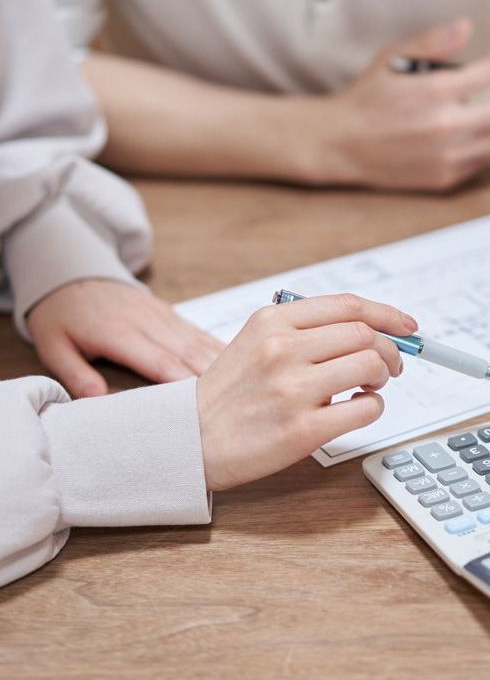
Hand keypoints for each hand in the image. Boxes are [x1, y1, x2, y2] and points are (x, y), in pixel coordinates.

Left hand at [27, 280, 223, 397]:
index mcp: (121, 334)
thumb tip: (98, 400)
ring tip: (246, 386)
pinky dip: (219, 349)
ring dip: (223, 364)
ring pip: (199, 344)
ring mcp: (163, 317)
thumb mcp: (54, 346)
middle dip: (213, 379)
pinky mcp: (171, 315)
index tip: (203, 406)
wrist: (73, 273)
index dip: (183, 384)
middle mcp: (149, 323)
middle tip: (234, 403)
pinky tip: (239, 362)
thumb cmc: (63, 315)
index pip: (159, 362)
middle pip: (188, 355)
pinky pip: (199, 334)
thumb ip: (75, 374)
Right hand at [196, 293, 416, 490]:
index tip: (407, 326)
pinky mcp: (303, 429)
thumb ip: (307, 329)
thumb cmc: (231, 391)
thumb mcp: (256, 340)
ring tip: (369, 386)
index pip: (348, 306)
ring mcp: (294, 389)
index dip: (387, 314)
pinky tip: (355, 409)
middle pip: (365, 334)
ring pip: (370, 365)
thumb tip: (370, 328)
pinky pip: (366, 409)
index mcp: (273, 322)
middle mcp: (283, 349)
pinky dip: (372, 407)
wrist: (190, 438)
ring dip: (382, 376)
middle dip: (390, 349)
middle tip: (390, 365)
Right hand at [313, 19, 489, 190]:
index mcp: (435, 91)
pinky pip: (484, 163)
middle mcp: (446, 125)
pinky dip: (488, 148)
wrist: (341, 145)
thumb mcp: (392, 59)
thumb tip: (465, 27)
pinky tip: (479, 137)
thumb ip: (432, 42)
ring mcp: (447, 155)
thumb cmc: (367, 99)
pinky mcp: (445, 177)